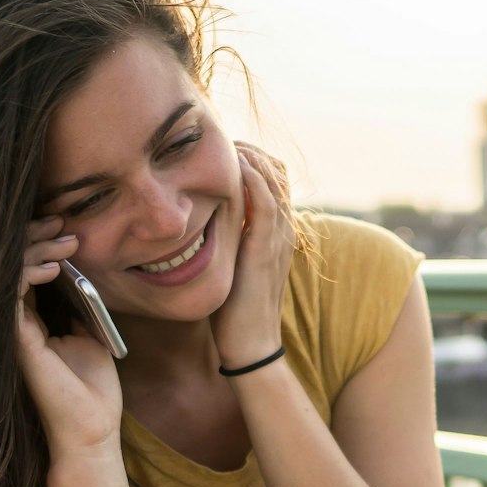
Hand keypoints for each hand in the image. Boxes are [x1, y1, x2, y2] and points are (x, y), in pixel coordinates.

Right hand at [14, 214, 123, 457]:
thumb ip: (79, 303)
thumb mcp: (91, 333)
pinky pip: (9, 295)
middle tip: (62, 224)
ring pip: (5, 274)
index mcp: (31, 321)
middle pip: (8, 266)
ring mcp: (12, 331)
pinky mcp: (15, 341)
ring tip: (66, 242)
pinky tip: (52, 268)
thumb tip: (79, 269)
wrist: (92, 428)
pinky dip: (27, 273)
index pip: (22, 270)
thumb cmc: (92, 389)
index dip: (38, 243)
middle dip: (33, 237)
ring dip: (34, 250)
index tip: (66, 227)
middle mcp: (15, 323)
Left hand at [210, 142, 294, 368]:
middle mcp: (284, 229)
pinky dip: (252, 178)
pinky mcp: (266, 247)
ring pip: (274, 178)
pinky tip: (232, 167)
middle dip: (248, 150)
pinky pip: (266, 200)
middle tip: (218, 142)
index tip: (221, 151)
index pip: (274, 178)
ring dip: (249, 156)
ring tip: (223, 146)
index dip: (251, 158)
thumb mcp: (232, 267)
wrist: (251, 344)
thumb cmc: (236, 311)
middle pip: (276, 170)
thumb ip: (227, 244)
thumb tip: (202, 229)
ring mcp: (279, 237)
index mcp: (277, 232)